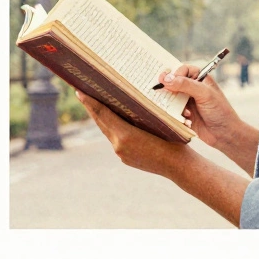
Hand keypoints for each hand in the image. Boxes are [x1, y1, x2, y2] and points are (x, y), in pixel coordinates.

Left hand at [77, 90, 194, 177]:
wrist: (179, 167)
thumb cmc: (174, 141)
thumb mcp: (159, 122)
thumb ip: (140, 115)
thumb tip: (128, 102)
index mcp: (125, 135)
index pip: (103, 115)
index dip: (91, 102)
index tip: (80, 91)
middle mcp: (118, 146)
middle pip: (101, 123)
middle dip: (92, 108)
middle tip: (83, 94)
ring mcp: (121, 154)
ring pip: (108, 132)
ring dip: (103, 119)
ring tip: (98, 106)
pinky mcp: (125, 159)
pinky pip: (116, 140)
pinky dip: (114, 129)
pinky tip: (117, 122)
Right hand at [158, 65, 241, 149]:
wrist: (224, 134)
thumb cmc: (220, 110)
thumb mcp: (204, 94)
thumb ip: (186, 85)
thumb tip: (166, 78)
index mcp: (200, 79)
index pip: (183, 70)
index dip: (174, 74)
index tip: (166, 81)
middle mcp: (192, 88)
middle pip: (173, 83)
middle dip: (168, 89)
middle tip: (160, 92)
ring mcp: (187, 101)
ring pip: (170, 98)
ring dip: (173, 104)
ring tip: (185, 112)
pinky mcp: (183, 114)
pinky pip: (171, 111)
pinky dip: (176, 115)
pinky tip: (187, 120)